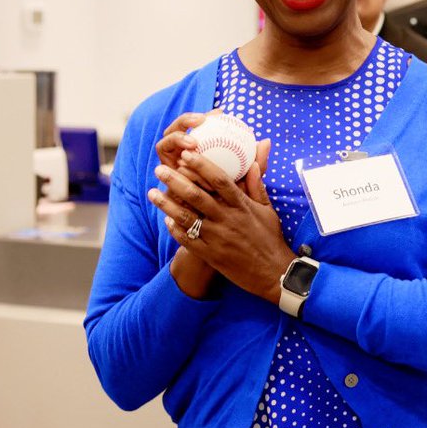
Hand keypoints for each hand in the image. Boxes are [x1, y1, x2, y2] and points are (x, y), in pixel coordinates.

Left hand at [149, 139, 293, 303]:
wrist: (274, 273)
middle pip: (197, 196)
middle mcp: (228, 220)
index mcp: (242, 206)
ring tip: (152, 192)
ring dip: (167, 204)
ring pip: (187, 218)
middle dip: (175, 181)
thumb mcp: (268, 209)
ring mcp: (218, 238)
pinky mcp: (212, 256)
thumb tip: (253, 162)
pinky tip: (166, 219)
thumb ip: (257, 185)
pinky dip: (175, 229)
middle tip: (159, 170)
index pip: (219, 180)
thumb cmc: (270, 238)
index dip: (201, 165)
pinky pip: (188, 241)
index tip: (186, 154)